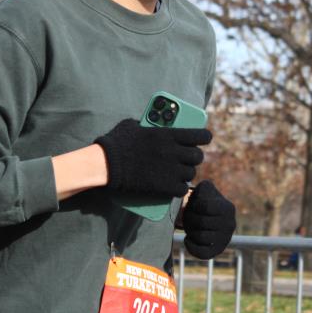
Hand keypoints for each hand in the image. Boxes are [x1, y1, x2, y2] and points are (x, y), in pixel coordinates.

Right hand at [95, 119, 211, 197]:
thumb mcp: (132, 126)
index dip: (205, 137)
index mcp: (168, 134)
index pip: (200, 135)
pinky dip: (179, 188)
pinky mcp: (164, 186)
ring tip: (180, 173)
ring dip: (187, 173)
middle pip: (197, 156)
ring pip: (191, 174)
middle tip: (188, 159)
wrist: (106, 165)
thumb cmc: (117, 143)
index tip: (205, 138)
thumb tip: (151, 123)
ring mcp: (170, 170)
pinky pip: (182, 189)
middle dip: (194, 157)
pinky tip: (175, 187)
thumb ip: (147, 124)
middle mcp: (173, 151)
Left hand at [182, 180, 234, 259]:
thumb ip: (203, 187)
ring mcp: (225, 238)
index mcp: (228, 208)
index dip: (193, 205)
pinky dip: (192, 247)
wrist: (209, 216)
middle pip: (200, 223)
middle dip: (189, 218)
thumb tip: (201, 194)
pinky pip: (204, 254)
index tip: (194, 205)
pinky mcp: (218, 250)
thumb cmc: (203, 201)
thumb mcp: (204, 189)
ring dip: (190, 231)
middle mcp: (231, 224)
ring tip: (190, 226)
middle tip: (188, 216)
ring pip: (201, 237)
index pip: (204, 207)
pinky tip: (188, 239)